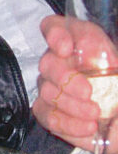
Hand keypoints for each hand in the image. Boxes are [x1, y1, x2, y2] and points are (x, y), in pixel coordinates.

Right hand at [33, 15, 117, 153]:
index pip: (53, 27)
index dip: (55, 35)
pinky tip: (88, 126)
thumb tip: (93, 56)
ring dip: (72, 104)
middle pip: (48, 63)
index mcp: (77, 42)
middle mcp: (58, 61)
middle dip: (65, 78)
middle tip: (88, 92)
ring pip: (48, 91)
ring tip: (95, 113)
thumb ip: (105, 55)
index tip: (66, 49)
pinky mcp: (47, 111)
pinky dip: (68, 123)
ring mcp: (49, 86)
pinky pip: (47, 115)